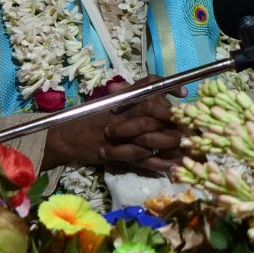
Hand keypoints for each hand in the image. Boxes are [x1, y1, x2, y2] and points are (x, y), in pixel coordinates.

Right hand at [41, 82, 185, 173]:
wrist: (64, 136)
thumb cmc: (87, 117)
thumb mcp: (108, 101)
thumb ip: (130, 93)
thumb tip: (157, 90)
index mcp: (120, 98)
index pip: (146, 86)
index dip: (166, 87)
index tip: (183, 93)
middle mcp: (119, 112)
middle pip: (151, 110)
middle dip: (172, 119)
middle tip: (189, 127)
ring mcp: (117, 133)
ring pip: (148, 135)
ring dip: (168, 142)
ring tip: (185, 148)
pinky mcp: (114, 152)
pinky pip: (139, 158)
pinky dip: (156, 163)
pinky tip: (170, 166)